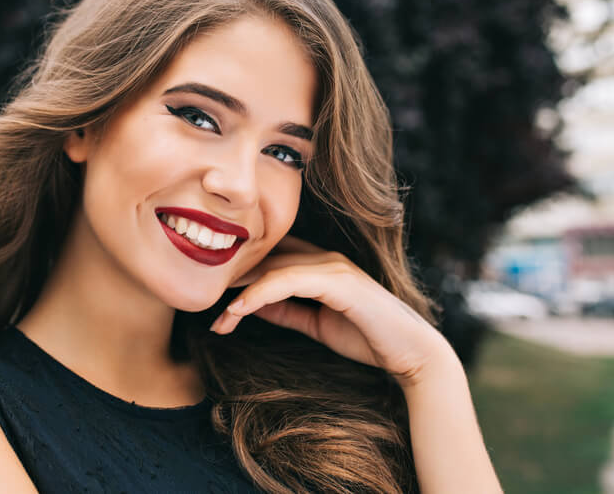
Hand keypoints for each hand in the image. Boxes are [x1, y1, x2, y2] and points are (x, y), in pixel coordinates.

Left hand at [210, 234, 455, 388]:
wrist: (411, 354)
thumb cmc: (367, 337)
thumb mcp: (314, 323)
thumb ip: (286, 310)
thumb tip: (252, 305)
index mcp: (319, 264)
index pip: (270, 258)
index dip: (239, 274)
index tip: (213, 299)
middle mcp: (324, 258)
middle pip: (265, 258)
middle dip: (232, 280)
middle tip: (202, 303)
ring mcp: (332, 266)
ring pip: (272, 268)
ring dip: (239, 292)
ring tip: (217, 317)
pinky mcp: (338, 281)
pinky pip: (287, 281)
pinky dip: (258, 295)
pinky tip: (237, 312)